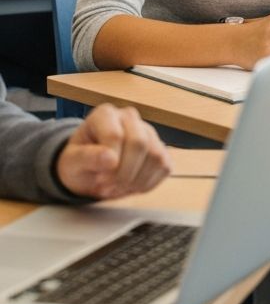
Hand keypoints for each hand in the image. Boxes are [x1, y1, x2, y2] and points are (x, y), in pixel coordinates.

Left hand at [56, 104, 171, 199]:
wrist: (89, 171)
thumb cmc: (79, 163)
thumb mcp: (70, 162)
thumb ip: (86, 158)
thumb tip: (110, 159)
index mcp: (105, 115)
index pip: (115, 135)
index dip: (108, 162)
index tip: (97, 178)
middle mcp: (130, 118)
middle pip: (139, 143)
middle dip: (123, 174)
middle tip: (107, 188)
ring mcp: (149, 132)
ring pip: (156, 156)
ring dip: (135, 181)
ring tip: (117, 188)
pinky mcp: (161, 148)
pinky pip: (165, 167)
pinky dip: (148, 183)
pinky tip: (130, 186)